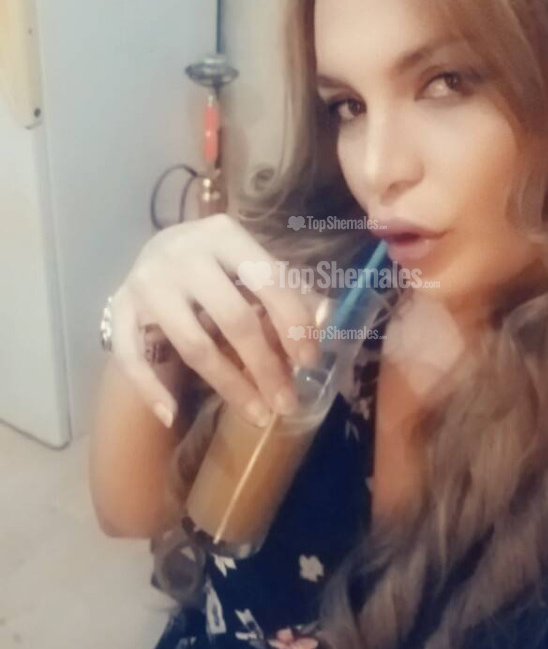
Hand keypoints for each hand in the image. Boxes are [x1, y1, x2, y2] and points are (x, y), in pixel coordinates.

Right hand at [108, 214, 323, 425]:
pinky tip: (171, 415)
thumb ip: (287, 289)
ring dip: (229, 386)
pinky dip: (150, 389)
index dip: (293, 324)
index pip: (269, 281)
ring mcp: (147, 281)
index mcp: (223, 233)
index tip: (309, 362)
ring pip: (193, 344)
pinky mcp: (119, 308)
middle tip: (287, 402)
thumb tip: (326, 315)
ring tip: (257, 414)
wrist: (152, 254)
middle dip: (265, 365)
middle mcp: (182, 252)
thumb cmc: (217, 264)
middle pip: (233, 318)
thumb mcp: (250, 265)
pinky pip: (132, 356)